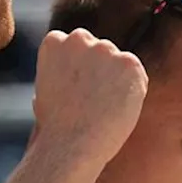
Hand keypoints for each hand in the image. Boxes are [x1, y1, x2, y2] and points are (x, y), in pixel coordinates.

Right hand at [31, 28, 147, 162]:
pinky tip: (116, 109)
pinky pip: (137, 77)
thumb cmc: (54, 127)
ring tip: (101, 109)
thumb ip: (59, 73)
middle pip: (100, 51)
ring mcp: (105, 48)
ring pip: (119, 65)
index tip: (74, 92)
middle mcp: (79, 38)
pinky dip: (133, 94)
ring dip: (117, 83)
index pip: (76, 46)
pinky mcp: (129, 63)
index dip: (79, 72)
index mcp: (54, 41)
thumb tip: (71, 75)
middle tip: (92, 103)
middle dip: (100, 73)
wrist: (70, 144)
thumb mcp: (44, 91)